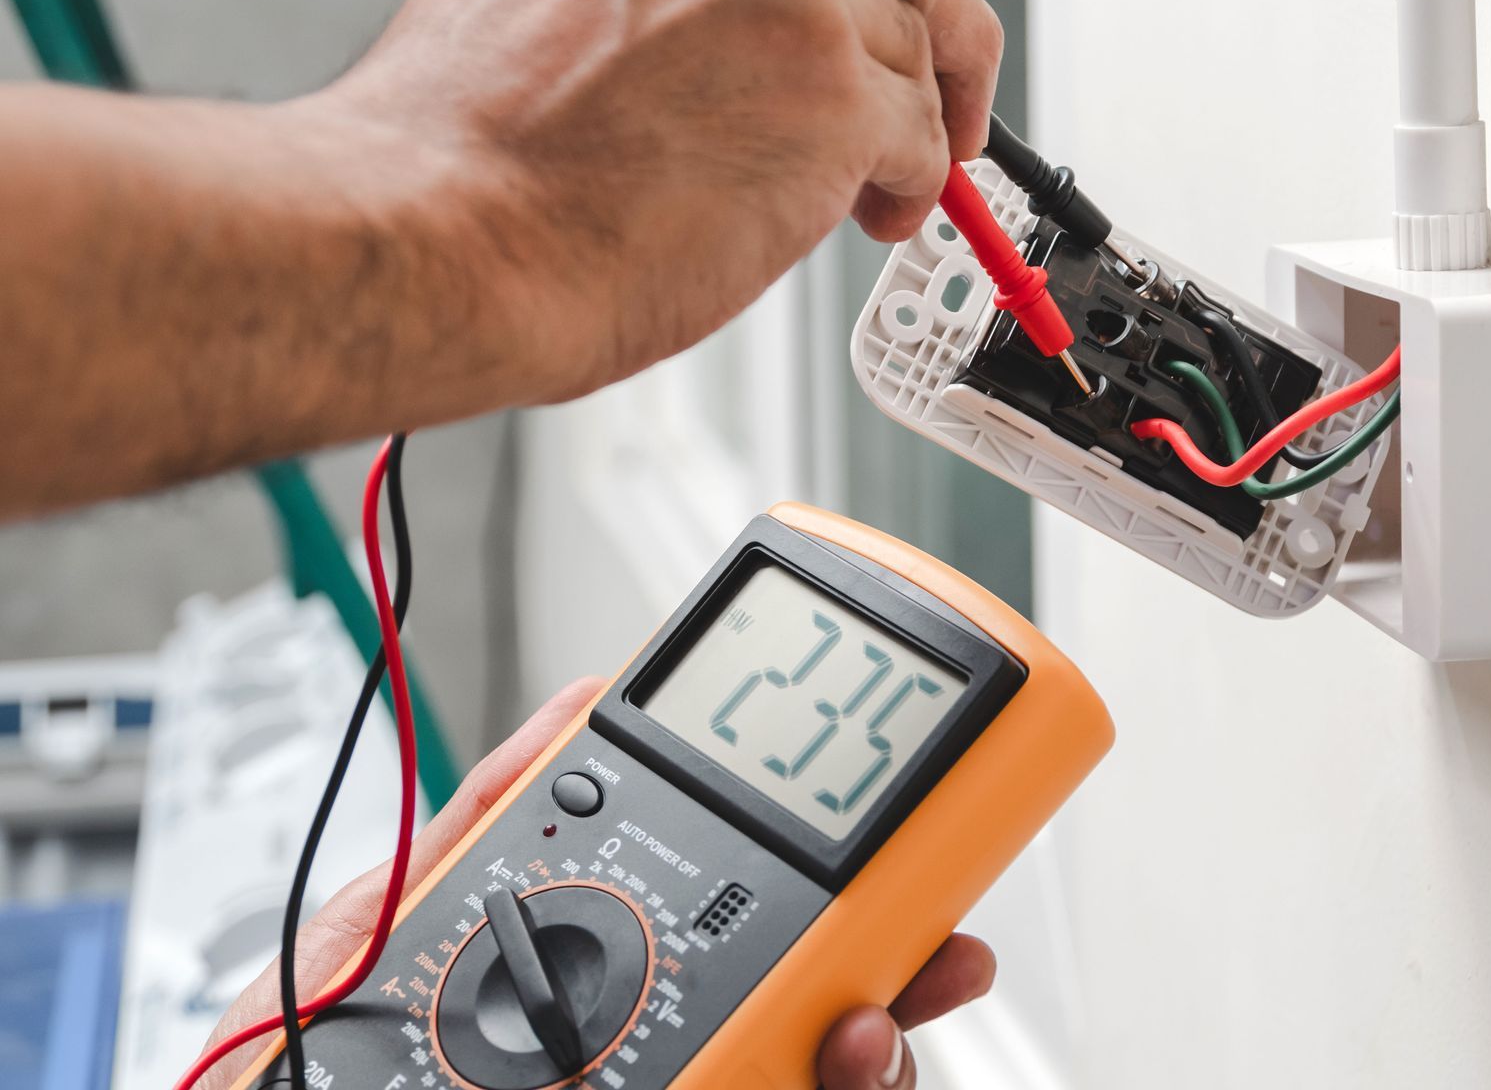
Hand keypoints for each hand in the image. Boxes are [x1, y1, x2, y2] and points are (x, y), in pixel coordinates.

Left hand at [201, 679, 993, 1088]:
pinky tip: (816, 1074)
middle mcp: (661, 1038)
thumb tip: (595, 696)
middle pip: (824, 1010)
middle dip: (899, 974)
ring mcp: (682, 1086)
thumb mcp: (390, 907)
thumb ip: (492, 804)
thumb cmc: (301, 1057)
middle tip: (933, 952)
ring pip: (822, 1081)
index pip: (760, 917)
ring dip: (871, 1062)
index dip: (855, 889)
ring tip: (858, 1042)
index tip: (908, 862)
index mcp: (612, 966)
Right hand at [305, 0, 1002, 402]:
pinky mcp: (833, 94)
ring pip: (912, 56)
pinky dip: (905, 186)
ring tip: (857, 196)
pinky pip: (919, 141)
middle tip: (946, 111)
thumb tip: (784, 14)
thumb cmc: (475, 140)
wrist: (436, 236)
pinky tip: (864, 213)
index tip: (892, 14)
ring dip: (902, 133)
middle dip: (939, 43)